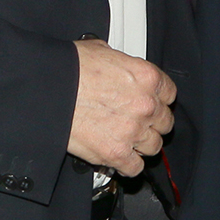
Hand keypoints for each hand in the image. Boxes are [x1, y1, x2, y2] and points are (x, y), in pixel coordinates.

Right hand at [68, 39, 174, 174]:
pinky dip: (128, 165)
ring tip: (130, 141)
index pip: (169, 94)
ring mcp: (132, 131)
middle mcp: (145, 105)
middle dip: (152, 123)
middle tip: (138, 122)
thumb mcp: (103, 51)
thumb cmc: (70, 69)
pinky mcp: (115, 153)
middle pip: (164, 122)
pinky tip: (121, 159)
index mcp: (146, 78)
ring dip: (142, 144)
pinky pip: (135, 168)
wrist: (49, 89)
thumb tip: (119, 68)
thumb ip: (122, 65)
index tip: (153, 104)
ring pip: (154, 146)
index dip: (159, 100)